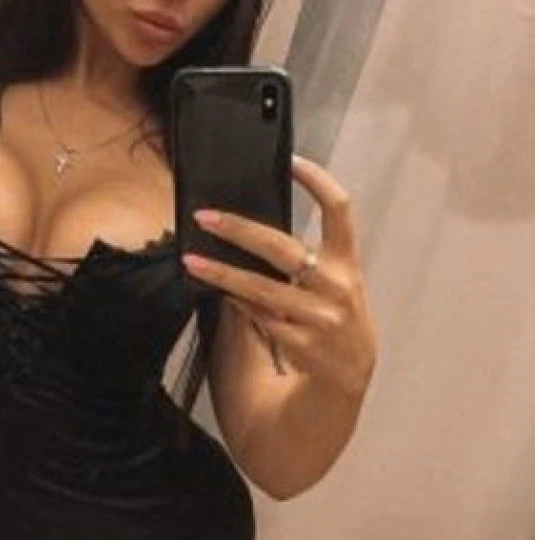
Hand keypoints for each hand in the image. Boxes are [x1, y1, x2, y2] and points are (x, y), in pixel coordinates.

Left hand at [182, 156, 377, 397]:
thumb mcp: (331, 283)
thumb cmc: (331, 318)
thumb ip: (301, 259)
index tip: (290, 161)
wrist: (348, 377)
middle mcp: (338, 287)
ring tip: (192, 260)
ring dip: (222, 273)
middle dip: (240, 230)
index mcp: (347, 264)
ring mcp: (321, 318)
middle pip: (285, 248)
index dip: (318, 181)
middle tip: (205, 216)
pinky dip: (237, 303)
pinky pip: (260, 317)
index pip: (339, 211)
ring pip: (262, 289)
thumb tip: (247, 230)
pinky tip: (218, 293)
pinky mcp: (302, 345)